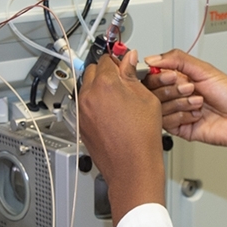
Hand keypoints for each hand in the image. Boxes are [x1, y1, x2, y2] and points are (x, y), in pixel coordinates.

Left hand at [78, 49, 165, 223]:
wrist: (132, 167)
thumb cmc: (141, 138)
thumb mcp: (146, 98)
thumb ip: (132, 75)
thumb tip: (129, 60)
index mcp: (105, 84)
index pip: (106, 59)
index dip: (117, 61)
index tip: (123, 65)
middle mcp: (89, 96)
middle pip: (92, 71)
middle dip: (106, 73)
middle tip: (122, 82)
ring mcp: (82, 111)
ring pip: (87, 89)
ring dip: (99, 89)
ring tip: (118, 101)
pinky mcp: (80, 124)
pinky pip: (85, 106)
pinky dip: (95, 105)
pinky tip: (111, 115)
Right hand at [144, 49, 226, 181]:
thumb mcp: (205, 69)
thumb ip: (177, 59)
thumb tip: (152, 58)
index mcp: (180, 78)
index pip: (153, 75)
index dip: (157, 76)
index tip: (171, 76)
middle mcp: (176, 94)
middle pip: (152, 92)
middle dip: (172, 89)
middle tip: (190, 88)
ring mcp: (177, 112)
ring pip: (159, 107)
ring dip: (181, 103)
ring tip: (199, 102)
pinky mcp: (179, 128)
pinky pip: (167, 123)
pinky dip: (182, 116)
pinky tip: (196, 115)